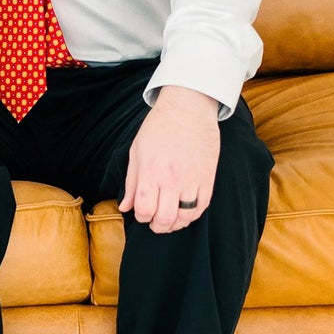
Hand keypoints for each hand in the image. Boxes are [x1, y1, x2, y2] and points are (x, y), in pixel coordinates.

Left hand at [122, 87, 221, 234]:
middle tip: (155, 222)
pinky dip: (192, 215)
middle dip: (157, 226)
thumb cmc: (158, 127)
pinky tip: (185, 212)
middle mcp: (172, 179)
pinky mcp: (208, 177)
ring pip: (185, 217)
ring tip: (170, 219)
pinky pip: (202, 207)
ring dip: (176, 224)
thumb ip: (131, 182)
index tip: (141, 212)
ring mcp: (192, 179)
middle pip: (165, 219)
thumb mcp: (137, 151)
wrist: (188, 108)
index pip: (144, 210)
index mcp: (151, 171)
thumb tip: (125, 207)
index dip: (141, 217)